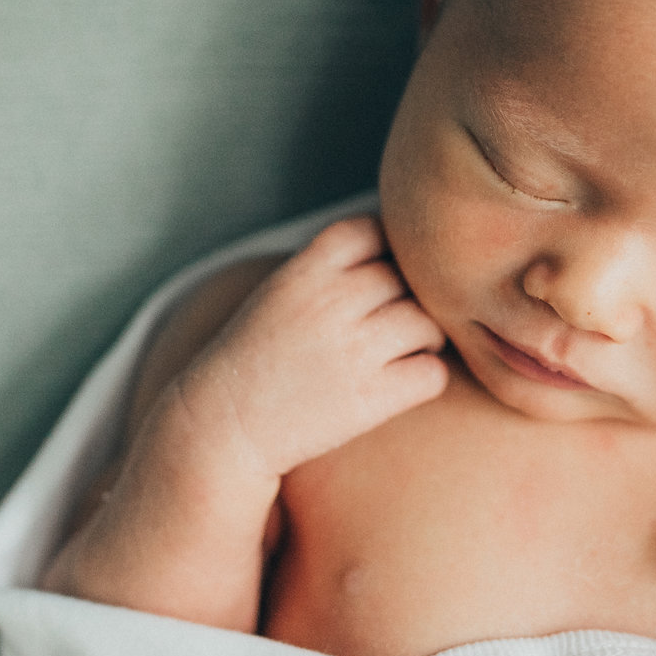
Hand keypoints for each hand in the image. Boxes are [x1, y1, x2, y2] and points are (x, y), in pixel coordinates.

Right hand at [146, 215, 449, 486]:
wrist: (223, 426)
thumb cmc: (256, 358)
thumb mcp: (279, 293)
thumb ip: (329, 268)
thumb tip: (396, 246)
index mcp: (303, 272)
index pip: (372, 230)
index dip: (387, 250)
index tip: (382, 277)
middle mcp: (329, 304)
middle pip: (406, 277)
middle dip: (410, 297)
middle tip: (396, 322)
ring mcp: (351, 351)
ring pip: (428, 322)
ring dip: (427, 337)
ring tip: (406, 351)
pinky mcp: (368, 398)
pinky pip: (432, 373)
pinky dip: (426, 378)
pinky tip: (403, 383)